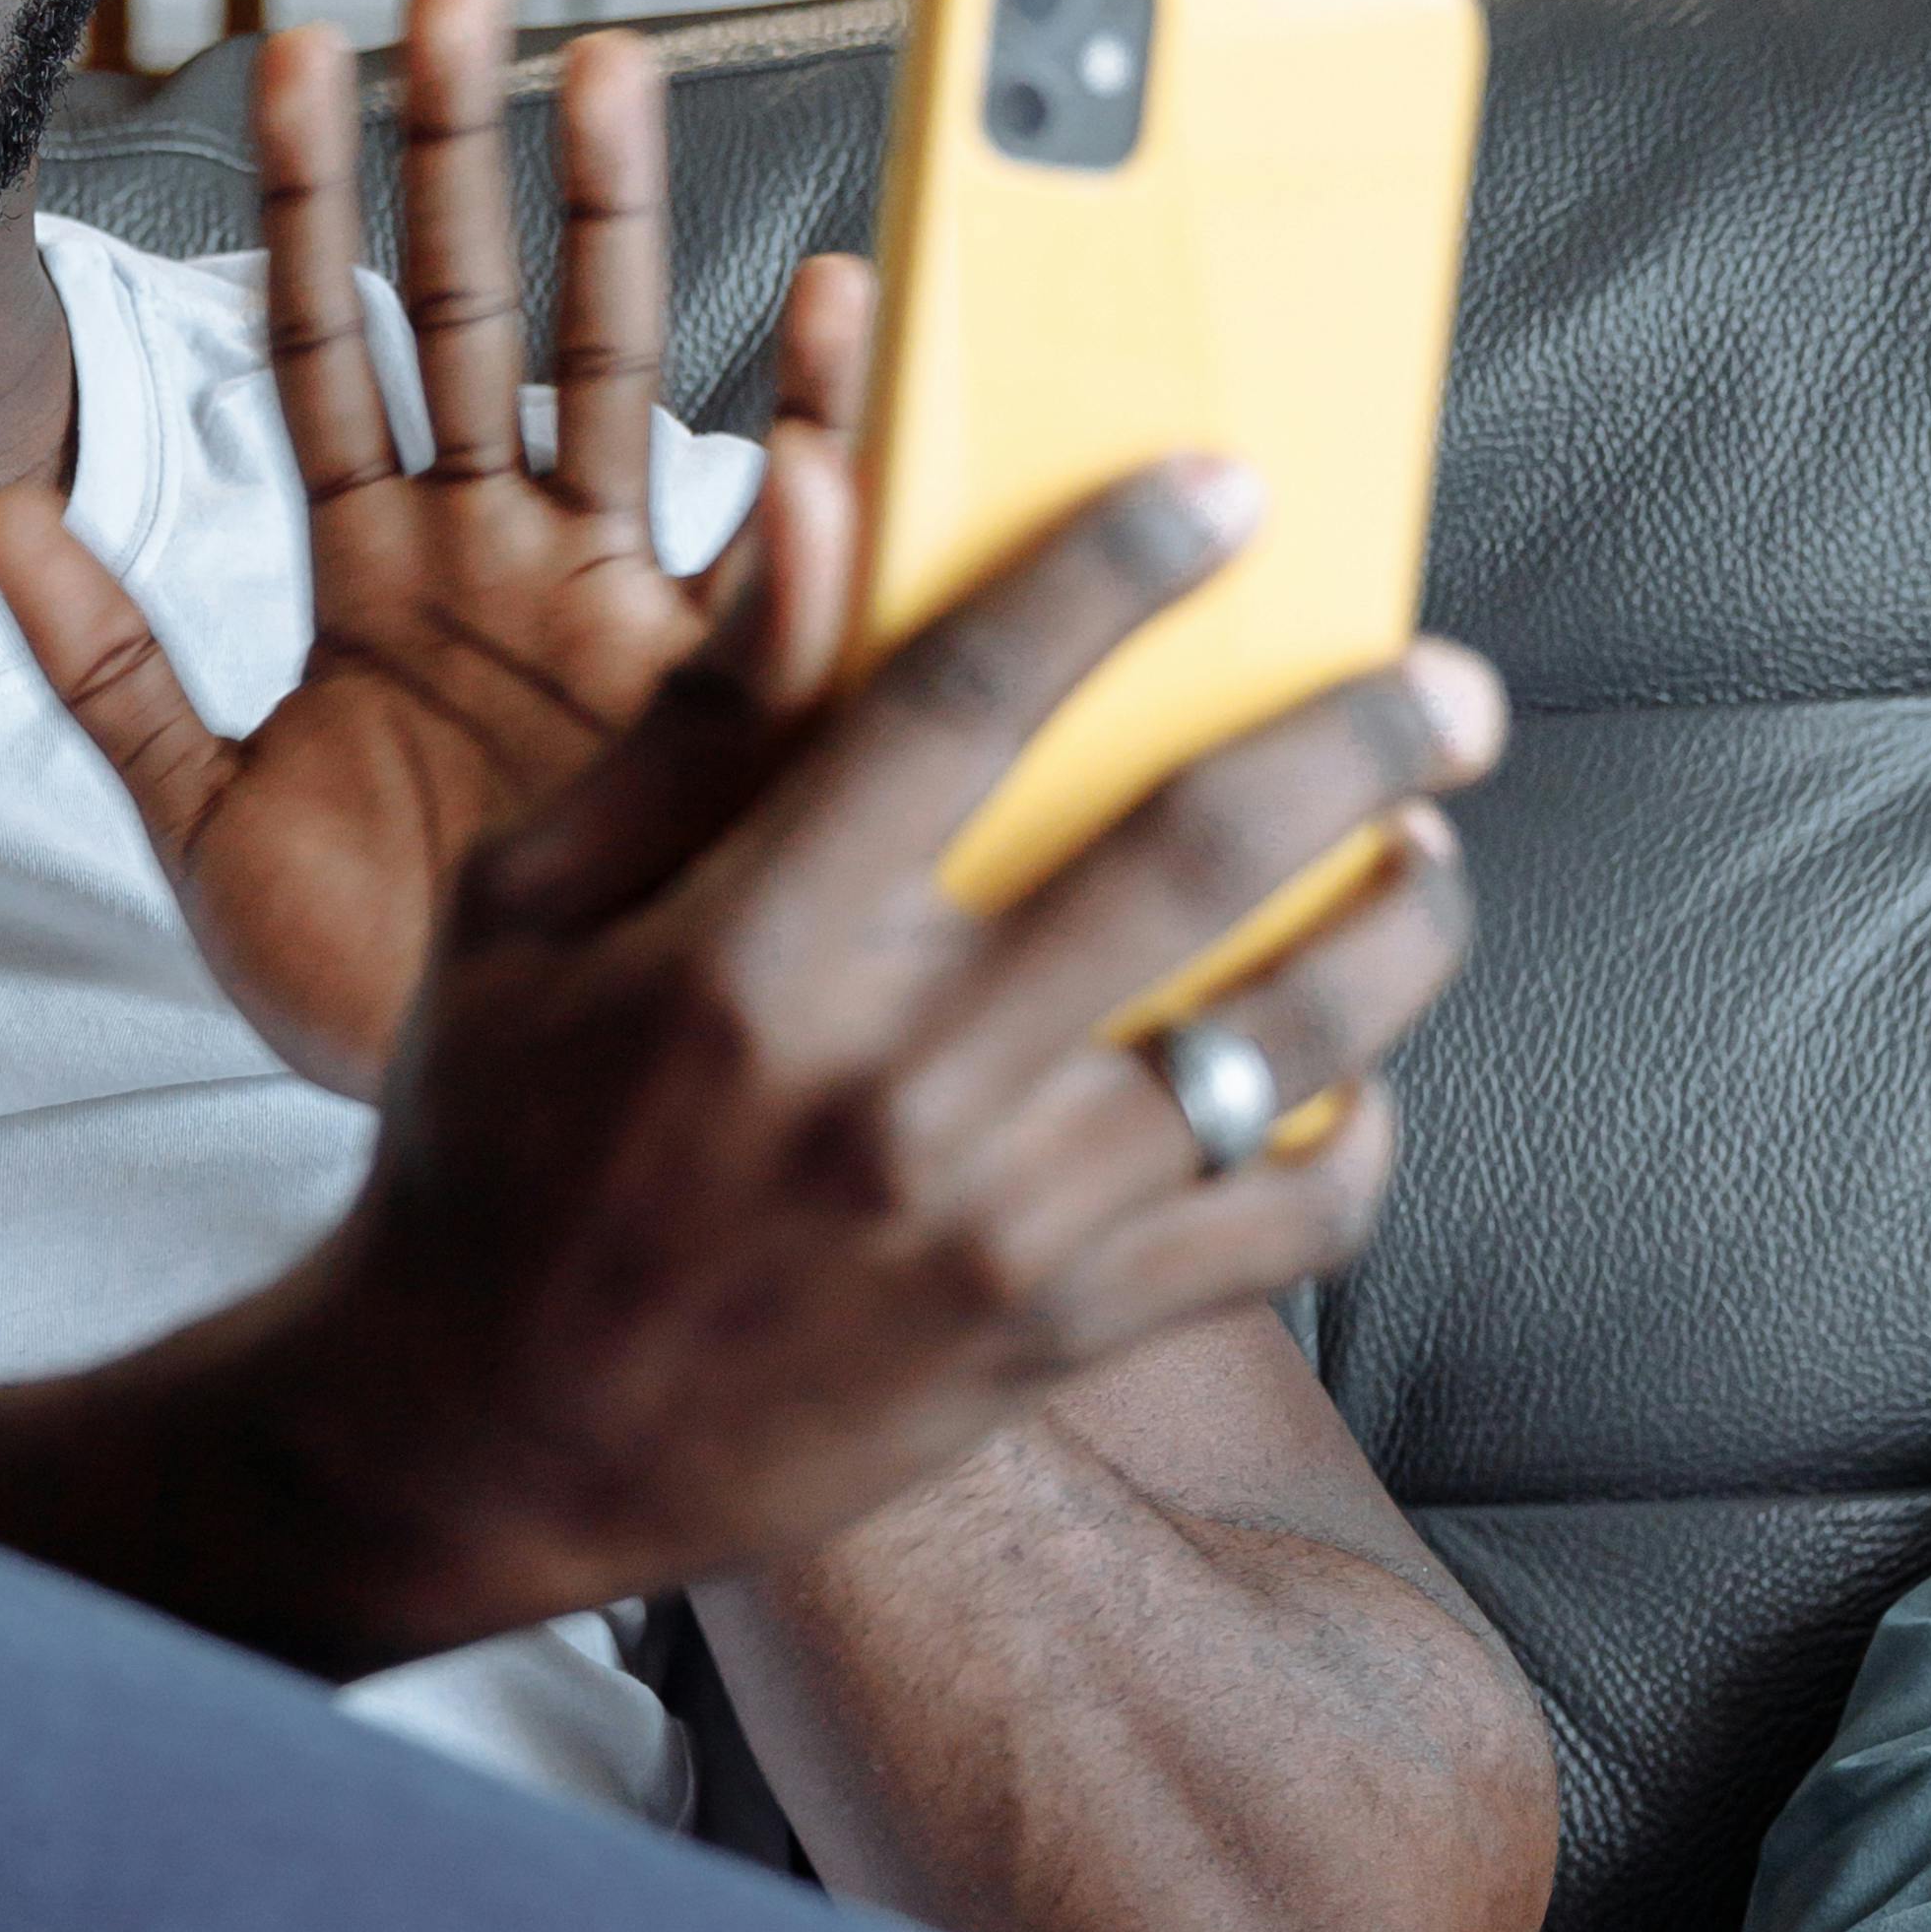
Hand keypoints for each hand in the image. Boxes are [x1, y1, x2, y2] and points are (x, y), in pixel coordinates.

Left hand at [0, 0, 869, 1095]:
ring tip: (612, 65)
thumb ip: (111, 669)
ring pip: (607, 374)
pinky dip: (813, 421)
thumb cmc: (368, 997)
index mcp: (378, 583)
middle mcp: (500, 567)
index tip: (282, 46)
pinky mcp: (721, 699)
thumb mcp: (203, 827)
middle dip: (465, 152)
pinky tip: (839, 292)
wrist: (511, 1161)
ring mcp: (613, 614)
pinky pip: (776, 536)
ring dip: (615, 221)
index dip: (304, 203)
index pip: (325, 352)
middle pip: (475, 317)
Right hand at [246, 460, 1504, 1655]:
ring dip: (1401, 930)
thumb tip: (823, 498)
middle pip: (1191, 852)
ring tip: (1432, 859)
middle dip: (1357, 741)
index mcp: (748, 948)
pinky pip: (1281, 1232)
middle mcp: (889, 1083)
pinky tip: (1352, 1076)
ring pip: (1279, 1044)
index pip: (969, 697)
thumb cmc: (496, 1138)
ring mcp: (990, 1226)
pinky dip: (1357, 1141)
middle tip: (1448, 685)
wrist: (481, 1442)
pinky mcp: (1047, 1339)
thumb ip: (697, 717)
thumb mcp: (527, 908)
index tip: (1232, 489)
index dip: (1117, 566)